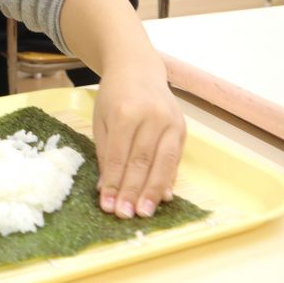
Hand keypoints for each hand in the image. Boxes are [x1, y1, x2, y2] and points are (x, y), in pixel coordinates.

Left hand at [91, 63, 185, 218]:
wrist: (138, 68)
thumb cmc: (114, 96)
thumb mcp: (101, 119)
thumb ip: (105, 152)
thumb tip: (107, 188)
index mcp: (125, 112)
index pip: (119, 155)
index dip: (114, 183)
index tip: (108, 206)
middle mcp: (151, 116)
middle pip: (142, 161)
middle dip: (133, 191)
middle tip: (125, 215)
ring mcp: (170, 121)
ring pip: (163, 162)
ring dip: (153, 191)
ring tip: (144, 213)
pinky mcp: (182, 127)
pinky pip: (175, 158)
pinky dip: (168, 179)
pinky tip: (162, 197)